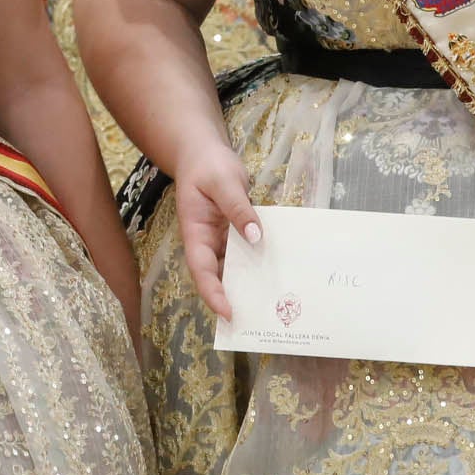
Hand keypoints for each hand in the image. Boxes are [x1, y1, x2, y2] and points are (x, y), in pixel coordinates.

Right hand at [171, 143, 260, 319]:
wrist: (204, 153)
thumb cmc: (208, 166)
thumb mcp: (223, 182)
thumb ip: (239, 209)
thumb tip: (256, 237)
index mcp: (195, 234)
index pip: (201, 271)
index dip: (213, 294)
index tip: (228, 313)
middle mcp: (207, 244)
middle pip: (218, 278)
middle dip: (234, 300)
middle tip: (258, 321)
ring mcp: (221, 241)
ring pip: (234, 269)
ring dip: (249, 285)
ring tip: (273, 305)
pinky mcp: (235, 235)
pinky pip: (246, 253)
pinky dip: (258, 264)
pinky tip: (279, 273)